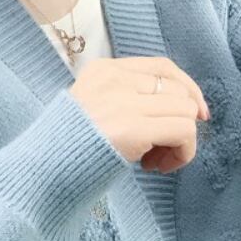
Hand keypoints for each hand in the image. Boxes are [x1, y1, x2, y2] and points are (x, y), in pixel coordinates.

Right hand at [68, 56, 209, 173]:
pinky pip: (184, 132)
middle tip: (158, 153)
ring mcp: (123, 101)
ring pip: (185, 111)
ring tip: (154, 162)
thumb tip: (183, 110)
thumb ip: (127, 101)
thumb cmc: (69, 151)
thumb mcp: (93, 111)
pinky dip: (182, 154)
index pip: (162, 67)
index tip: (198, 115)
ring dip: (180, 143)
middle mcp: (114, 79)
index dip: (188, 89)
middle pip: (178, 91)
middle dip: (179, 124)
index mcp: (103, 70)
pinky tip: (157, 168)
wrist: (41, 172)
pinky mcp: (132, 127)